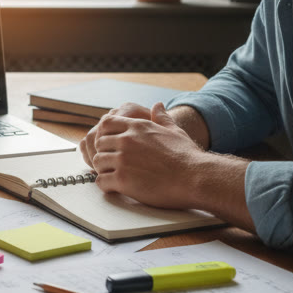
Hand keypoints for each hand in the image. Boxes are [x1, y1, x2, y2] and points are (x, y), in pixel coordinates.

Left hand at [87, 103, 204, 209]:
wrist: (195, 178)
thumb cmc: (188, 156)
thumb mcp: (174, 131)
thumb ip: (162, 118)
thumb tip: (158, 105)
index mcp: (137, 127)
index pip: (106, 123)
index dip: (106, 134)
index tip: (111, 146)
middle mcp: (127, 140)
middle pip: (99, 143)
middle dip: (104, 153)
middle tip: (113, 164)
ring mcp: (123, 159)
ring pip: (97, 162)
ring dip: (103, 170)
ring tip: (115, 176)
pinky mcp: (123, 179)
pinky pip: (101, 181)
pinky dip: (106, 186)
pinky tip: (117, 187)